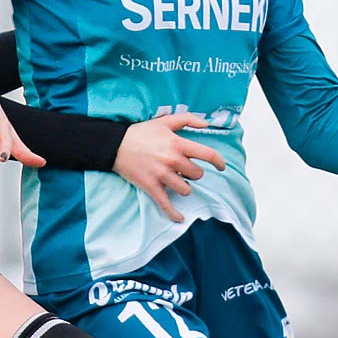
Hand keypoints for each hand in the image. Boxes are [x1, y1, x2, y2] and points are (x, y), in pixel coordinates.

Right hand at [114, 111, 228, 221]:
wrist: (115, 145)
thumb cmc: (141, 133)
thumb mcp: (165, 121)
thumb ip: (187, 119)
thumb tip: (206, 124)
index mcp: (178, 144)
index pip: (207, 155)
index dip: (219, 162)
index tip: (221, 166)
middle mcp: (172, 160)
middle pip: (197, 175)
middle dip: (194, 173)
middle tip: (185, 170)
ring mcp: (162, 175)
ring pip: (186, 189)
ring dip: (184, 187)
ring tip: (177, 182)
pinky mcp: (151, 186)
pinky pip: (166, 204)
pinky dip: (174, 213)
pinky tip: (180, 218)